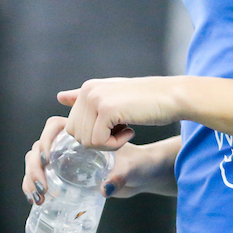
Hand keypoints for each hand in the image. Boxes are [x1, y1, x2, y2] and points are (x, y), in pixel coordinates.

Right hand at [22, 117, 179, 206]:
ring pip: (35, 162)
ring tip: (38, 197)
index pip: (53, 127)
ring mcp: (65, 159)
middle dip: (34, 167)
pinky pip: (41, 177)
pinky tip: (35, 200)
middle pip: (39, 147)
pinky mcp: (64, 175)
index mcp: (83, 130)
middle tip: (43, 188)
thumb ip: (120, 176)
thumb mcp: (132, 167)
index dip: (45, 140)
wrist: (141, 173)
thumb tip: (105, 188)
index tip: (47, 159)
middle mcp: (70, 143)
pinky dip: (32, 187)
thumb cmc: (138, 163)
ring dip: (30, 178)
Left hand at [58, 76, 181, 149]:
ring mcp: (96, 99)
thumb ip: (86, 98)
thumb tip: (59, 97)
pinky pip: (99, 142)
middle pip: (76, 135)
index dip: (93, 135)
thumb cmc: (147, 100)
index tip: (114, 128)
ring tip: (126, 129)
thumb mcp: (113, 96)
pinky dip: (115, 145)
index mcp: (87, 88)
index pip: (73, 126)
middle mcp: (88, 91)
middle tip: (122, 130)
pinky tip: (131, 131)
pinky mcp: (107, 110)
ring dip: (108, 144)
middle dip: (98, 141)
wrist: (173, 96)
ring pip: (86, 141)